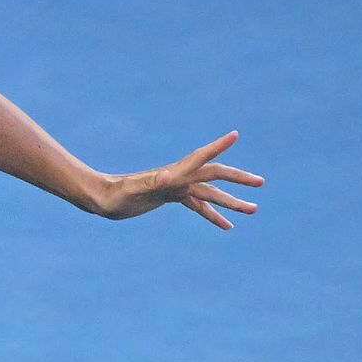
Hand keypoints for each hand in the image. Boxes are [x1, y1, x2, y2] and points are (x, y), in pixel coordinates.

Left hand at [97, 131, 263, 228]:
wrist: (101, 199)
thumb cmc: (114, 194)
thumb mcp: (133, 190)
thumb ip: (151, 182)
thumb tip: (169, 177)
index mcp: (173, 174)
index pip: (200, 158)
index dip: (218, 146)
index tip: (234, 135)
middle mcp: (178, 177)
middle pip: (214, 176)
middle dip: (238, 179)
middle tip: (260, 183)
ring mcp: (176, 187)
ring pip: (210, 193)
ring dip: (231, 201)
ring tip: (253, 210)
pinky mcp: (170, 197)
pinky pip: (197, 205)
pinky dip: (212, 214)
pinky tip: (226, 227)